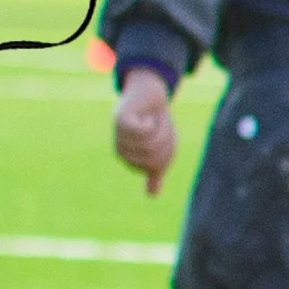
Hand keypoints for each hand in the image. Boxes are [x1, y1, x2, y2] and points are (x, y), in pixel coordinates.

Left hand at [114, 67, 177, 195]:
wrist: (148, 92)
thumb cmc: (155, 119)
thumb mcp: (160, 146)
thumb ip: (156, 169)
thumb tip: (152, 195)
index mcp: (130, 160)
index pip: (158, 165)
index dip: (169, 149)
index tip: (164, 135)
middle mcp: (122, 151)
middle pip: (155, 156)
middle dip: (167, 138)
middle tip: (160, 124)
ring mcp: (119, 137)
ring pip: (152, 142)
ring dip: (161, 127)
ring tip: (154, 117)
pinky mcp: (121, 121)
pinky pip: (144, 131)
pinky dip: (152, 121)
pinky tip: (145, 114)